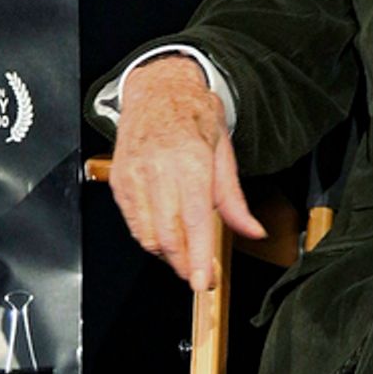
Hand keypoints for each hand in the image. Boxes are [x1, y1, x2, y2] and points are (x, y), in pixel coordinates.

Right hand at [110, 57, 265, 289]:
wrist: (157, 90)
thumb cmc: (193, 117)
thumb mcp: (224, 152)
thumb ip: (234, 200)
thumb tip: (253, 231)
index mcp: (190, 163)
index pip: (194, 222)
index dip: (197, 258)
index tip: (202, 282)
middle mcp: (158, 171)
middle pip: (167, 236)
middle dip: (184, 265)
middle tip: (201, 276)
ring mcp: (134, 177)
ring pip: (146, 235)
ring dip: (167, 254)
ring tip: (186, 255)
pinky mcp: (119, 182)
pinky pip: (133, 224)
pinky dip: (150, 238)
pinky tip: (166, 235)